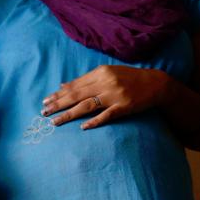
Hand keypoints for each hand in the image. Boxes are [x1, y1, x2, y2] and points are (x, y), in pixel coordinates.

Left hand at [41, 65, 172, 129]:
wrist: (156, 83)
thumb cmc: (128, 79)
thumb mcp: (107, 74)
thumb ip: (86, 80)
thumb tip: (63, 85)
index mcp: (101, 72)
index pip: (74, 85)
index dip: (58, 94)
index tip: (45, 101)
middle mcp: (106, 82)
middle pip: (77, 95)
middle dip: (58, 104)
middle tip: (43, 112)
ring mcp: (115, 95)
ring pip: (87, 106)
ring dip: (69, 114)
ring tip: (55, 122)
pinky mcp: (124, 107)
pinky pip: (106, 115)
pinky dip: (94, 121)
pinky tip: (82, 126)